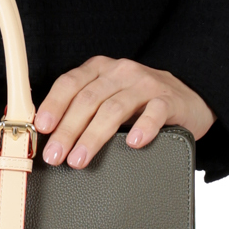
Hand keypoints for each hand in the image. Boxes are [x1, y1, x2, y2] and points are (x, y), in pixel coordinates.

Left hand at [35, 57, 214, 168]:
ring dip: (93, 136)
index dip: (54, 105)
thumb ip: (82, 109)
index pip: (70, 83)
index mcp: (99, 69)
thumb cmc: (138, 102)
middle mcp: (121, 72)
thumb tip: (49, 137)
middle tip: (55, 155)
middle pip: (88, 100)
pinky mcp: (169, 100)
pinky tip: (133, 143)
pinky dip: (143, 127)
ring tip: (79, 159)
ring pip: (114, 108)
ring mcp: (146, 84)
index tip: (42, 127)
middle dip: (68, 130)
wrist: (186, 97)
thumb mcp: (107, 97)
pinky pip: (154, 112)